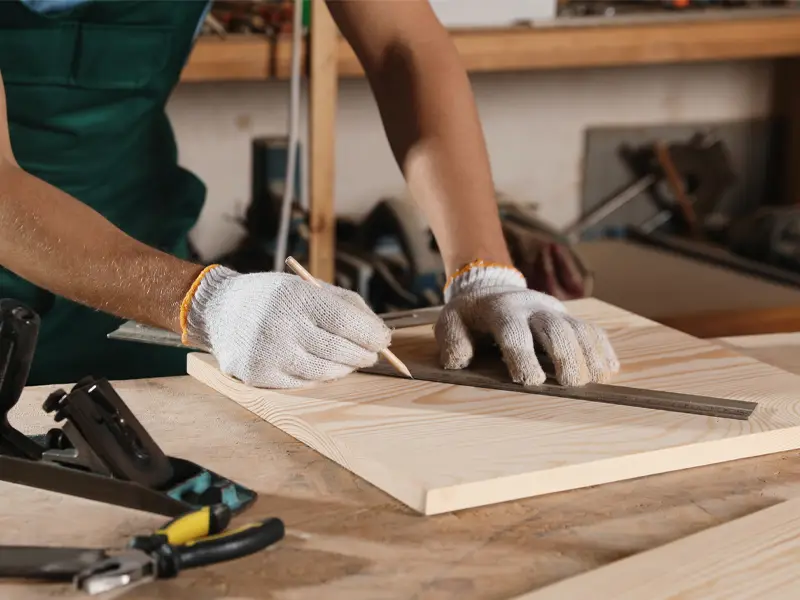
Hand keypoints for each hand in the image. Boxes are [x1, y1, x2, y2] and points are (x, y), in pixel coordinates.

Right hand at [183, 266, 390, 387]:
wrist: (220, 310)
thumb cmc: (273, 297)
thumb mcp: (308, 287)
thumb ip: (347, 305)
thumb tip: (381, 334)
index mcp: (295, 297)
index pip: (347, 322)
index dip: (371, 335)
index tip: (383, 340)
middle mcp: (281, 326)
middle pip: (339, 351)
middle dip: (363, 355)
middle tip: (371, 354)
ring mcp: (268, 354)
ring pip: (325, 372)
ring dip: (345, 368)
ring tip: (349, 359)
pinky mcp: (259, 376)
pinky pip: (304, 383)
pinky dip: (320, 376)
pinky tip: (321, 365)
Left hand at [434, 262, 618, 386]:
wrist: (491, 286)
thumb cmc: (470, 314)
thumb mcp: (450, 321)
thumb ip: (451, 340)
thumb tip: (457, 362)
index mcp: (500, 310)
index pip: (513, 331)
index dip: (523, 355)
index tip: (532, 380)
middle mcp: (532, 308)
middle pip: (555, 328)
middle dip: (565, 354)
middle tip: (570, 383)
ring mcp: (554, 311)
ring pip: (579, 328)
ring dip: (590, 354)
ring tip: (596, 379)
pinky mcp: (569, 318)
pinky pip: (592, 330)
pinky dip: (603, 349)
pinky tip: (609, 370)